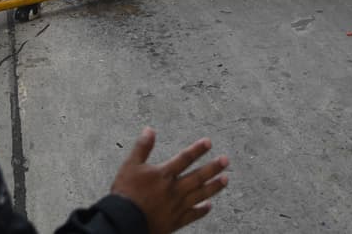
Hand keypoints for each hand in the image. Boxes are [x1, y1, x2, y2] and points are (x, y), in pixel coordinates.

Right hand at [109, 128, 228, 233]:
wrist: (125, 220)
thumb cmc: (126, 192)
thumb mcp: (130, 165)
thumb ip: (142, 147)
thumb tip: (149, 130)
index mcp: (164, 175)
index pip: (184, 158)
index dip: (197, 149)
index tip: (209, 142)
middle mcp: (174, 189)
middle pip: (198, 176)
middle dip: (213, 167)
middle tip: (226, 160)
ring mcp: (177, 206)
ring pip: (200, 194)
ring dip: (214, 186)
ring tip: (226, 179)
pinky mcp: (176, 220)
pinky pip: (193, 215)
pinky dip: (202, 210)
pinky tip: (209, 206)